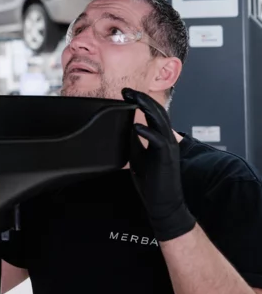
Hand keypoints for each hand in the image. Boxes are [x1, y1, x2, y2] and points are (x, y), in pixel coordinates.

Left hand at [122, 88, 195, 241]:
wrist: (163, 202)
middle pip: (158, 112)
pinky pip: (159, 142)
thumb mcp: (138, 155)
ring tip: (133, 100)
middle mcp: (167, 139)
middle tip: (127, 91)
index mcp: (161, 138)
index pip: (153, 113)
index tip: (126, 93)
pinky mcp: (167, 158)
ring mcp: (169, 148)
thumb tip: (124, 127)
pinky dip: (147, 133)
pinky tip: (136, 128)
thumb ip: (134, 141)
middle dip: (142, 99)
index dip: (141, 101)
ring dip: (146, 109)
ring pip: (161, 122)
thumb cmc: (152, 181)